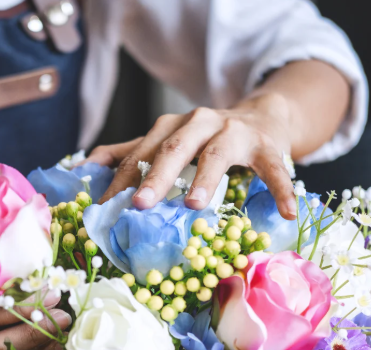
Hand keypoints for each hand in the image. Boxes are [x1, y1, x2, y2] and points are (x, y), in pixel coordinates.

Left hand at [85, 94, 296, 218]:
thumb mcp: (168, 140)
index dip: (121, 179)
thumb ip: (130, 152)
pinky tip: (286, 212)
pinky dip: (280, 189)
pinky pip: (274, 168)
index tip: (102, 207)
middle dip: (155, 175)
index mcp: (171, 126)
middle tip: (139, 204)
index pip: (141, 153)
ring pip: (217, 154)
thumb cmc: (207, 138)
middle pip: (174, 148)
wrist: (263, 116)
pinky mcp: (268, 145)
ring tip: (194, 205)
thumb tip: (84, 165)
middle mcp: (200, 123)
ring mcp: (235, 132)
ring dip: (206, 179)